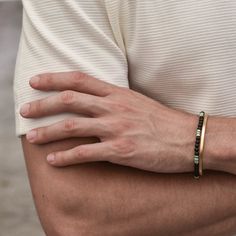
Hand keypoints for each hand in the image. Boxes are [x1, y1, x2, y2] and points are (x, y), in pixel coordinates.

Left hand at [20, 71, 197, 172]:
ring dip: (47, 132)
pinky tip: (54, 161)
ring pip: (71, 126)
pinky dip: (65, 157)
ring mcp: (116, 129)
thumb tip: (94, 103)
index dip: (54, 78)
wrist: (187, 138)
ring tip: (31, 138)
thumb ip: (114, 100)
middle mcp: (113, 108)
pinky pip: (85, 153)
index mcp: (118, 94)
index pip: (79, 80)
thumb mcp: (137, 102)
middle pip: (69, 100)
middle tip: (25, 110)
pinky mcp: (120, 150)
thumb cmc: (163, 120)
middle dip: (42, 105)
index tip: (35, 82)